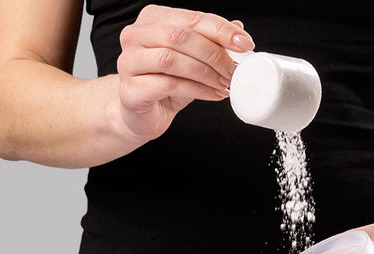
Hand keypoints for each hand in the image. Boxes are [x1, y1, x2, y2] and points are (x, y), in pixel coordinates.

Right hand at [116, 5, 253, 139]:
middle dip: (214, 54)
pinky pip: (169, 85)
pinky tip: (214, 95)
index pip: (192, 18)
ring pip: (172, 60)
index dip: (221, 30)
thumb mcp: (193, 60)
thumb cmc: (166, 84)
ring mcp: (128, 62)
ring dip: (206, 73)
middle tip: (235, 70)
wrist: (143, 115)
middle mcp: (135, 35)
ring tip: (225, 84)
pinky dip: (198, 90)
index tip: (246, 44)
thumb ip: (211, 42)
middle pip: (180, 36)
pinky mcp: (130, 89)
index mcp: (152, 19)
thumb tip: (239, 29)